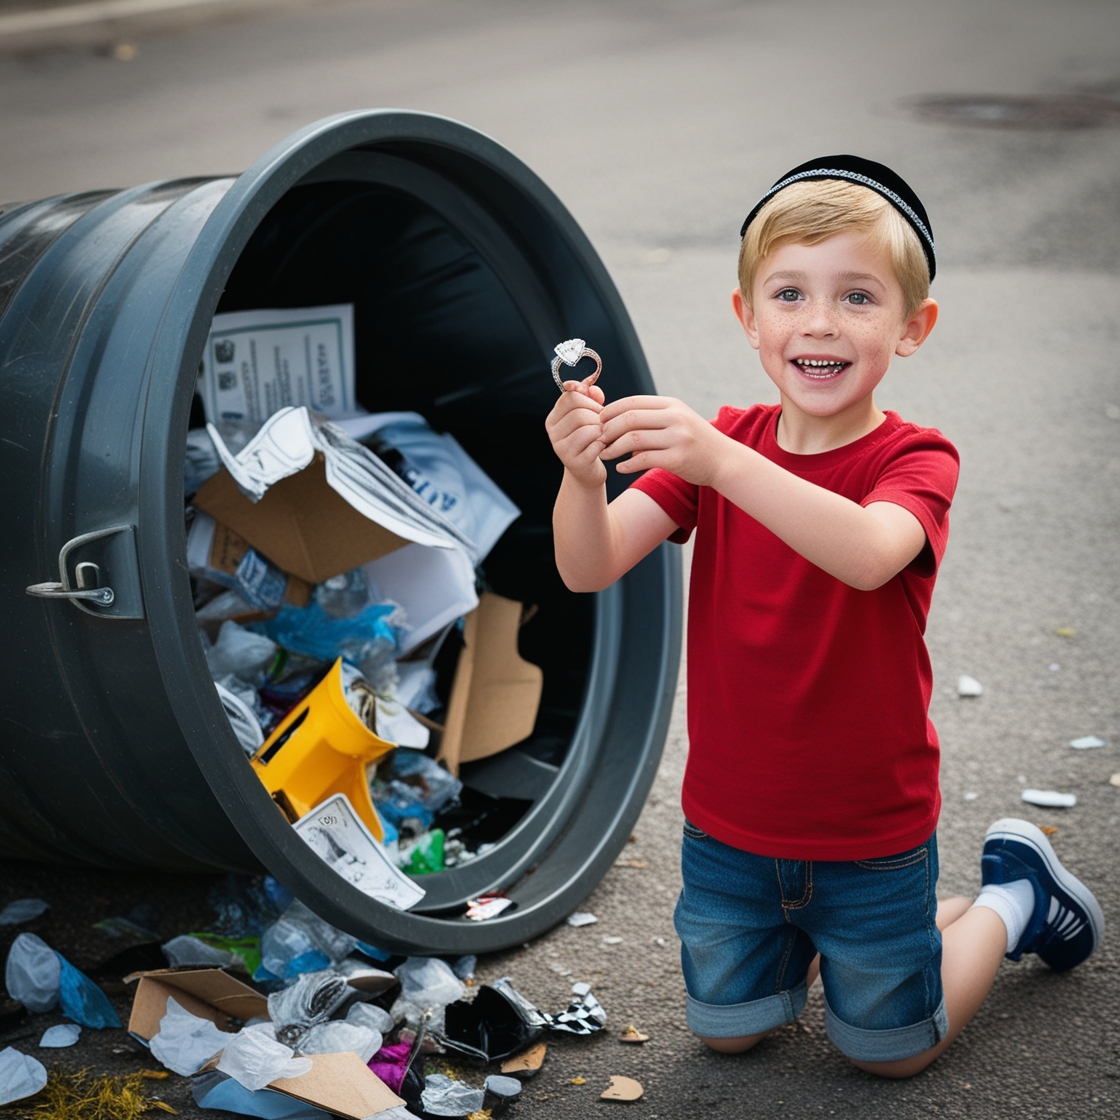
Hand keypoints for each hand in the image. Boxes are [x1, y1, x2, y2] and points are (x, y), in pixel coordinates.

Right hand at [545, 375, 607, 487]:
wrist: (586, 471)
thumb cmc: (589, 439)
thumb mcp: (588, 415)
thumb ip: (591, 396)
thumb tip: (592, 388)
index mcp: (553, 418)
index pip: (571, 397)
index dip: (589, 400)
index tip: (596, 409)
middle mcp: (553, 433)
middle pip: (579, 413)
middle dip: (597, 416)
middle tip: (602, 424)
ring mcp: (562, 449)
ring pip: (587, 428)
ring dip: (601, 431)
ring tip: (603, 435)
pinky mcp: (575, 462)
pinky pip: (594, 445)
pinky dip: (603, 444)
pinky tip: (602, 448)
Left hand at [599, 395, 725, 485]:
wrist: (724, 460)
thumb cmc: (695, 441)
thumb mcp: (677, 421)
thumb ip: (651, 419)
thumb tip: (617, 424)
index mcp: (672, 405)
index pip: (633, 402)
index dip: (611, 411)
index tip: (599, 421)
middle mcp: (675, 418)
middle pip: (630, 419)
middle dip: (608, 429)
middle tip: (598, 439)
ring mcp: (678, 438)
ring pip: (634, 439)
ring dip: (613, 447)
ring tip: (604, 454)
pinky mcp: (678, 459)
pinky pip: (644, 460)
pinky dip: (627, 465)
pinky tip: (620, 468)